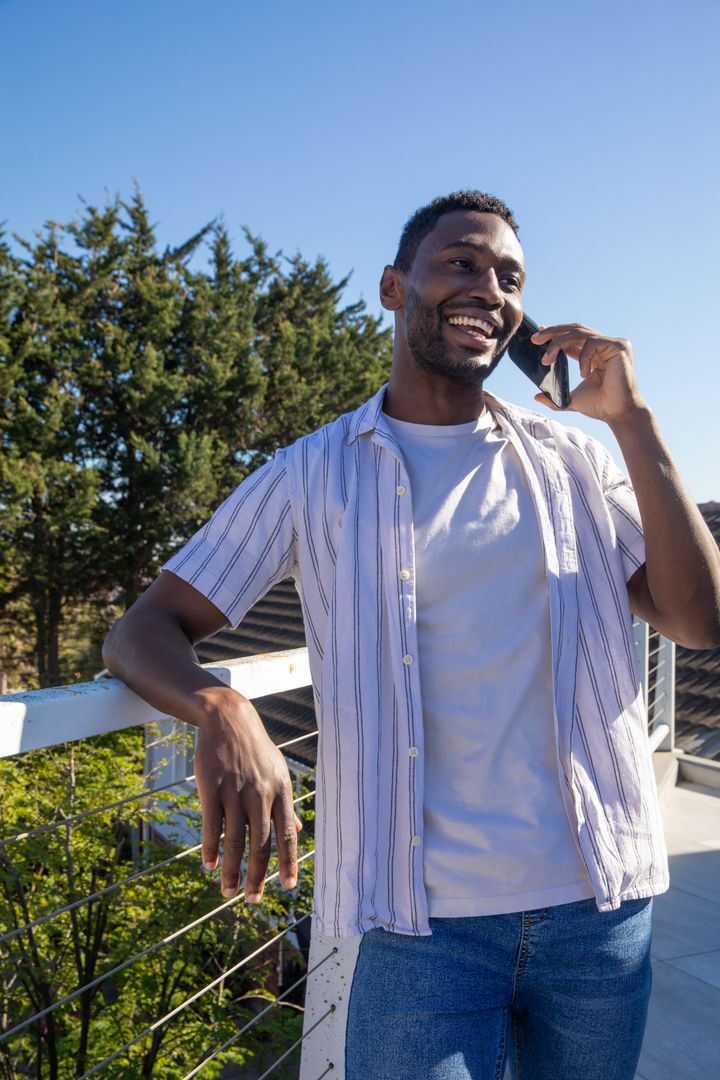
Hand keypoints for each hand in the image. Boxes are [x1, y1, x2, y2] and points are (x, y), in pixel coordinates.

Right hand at [194, 690, 301, 902]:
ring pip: (235, 840)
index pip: (287, 834)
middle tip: (253, 900)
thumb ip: (286, 804)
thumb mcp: (278, 772)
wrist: (229, 719)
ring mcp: (235, 791)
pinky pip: (212, 825)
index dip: (288, 862)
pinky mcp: (212, 787)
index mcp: (280, 792)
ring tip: (228, 892)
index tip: (288, 886)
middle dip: (258, 876)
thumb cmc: (256, 750)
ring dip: (231, 870)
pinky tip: (210, 866)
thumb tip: (298, 830)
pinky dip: (211, 849)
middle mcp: (260, 794)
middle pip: (261, 844)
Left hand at [531, 323, 647, 423]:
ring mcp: (612, 344)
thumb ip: (555, 397)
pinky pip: (592, 343)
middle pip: (575, 329)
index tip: (538, 335)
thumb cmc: (600, 406)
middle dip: (553, 332)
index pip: (573, 337)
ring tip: (547, 360)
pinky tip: (584, 374)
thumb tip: (536, 396)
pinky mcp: (619, 346)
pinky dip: (583, 358)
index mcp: (594, 354)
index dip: (555, 334)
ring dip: (559, 343)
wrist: (618, 414)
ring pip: (580, 332)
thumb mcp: (570, 399)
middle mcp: (604, 345)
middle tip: (535, 340)